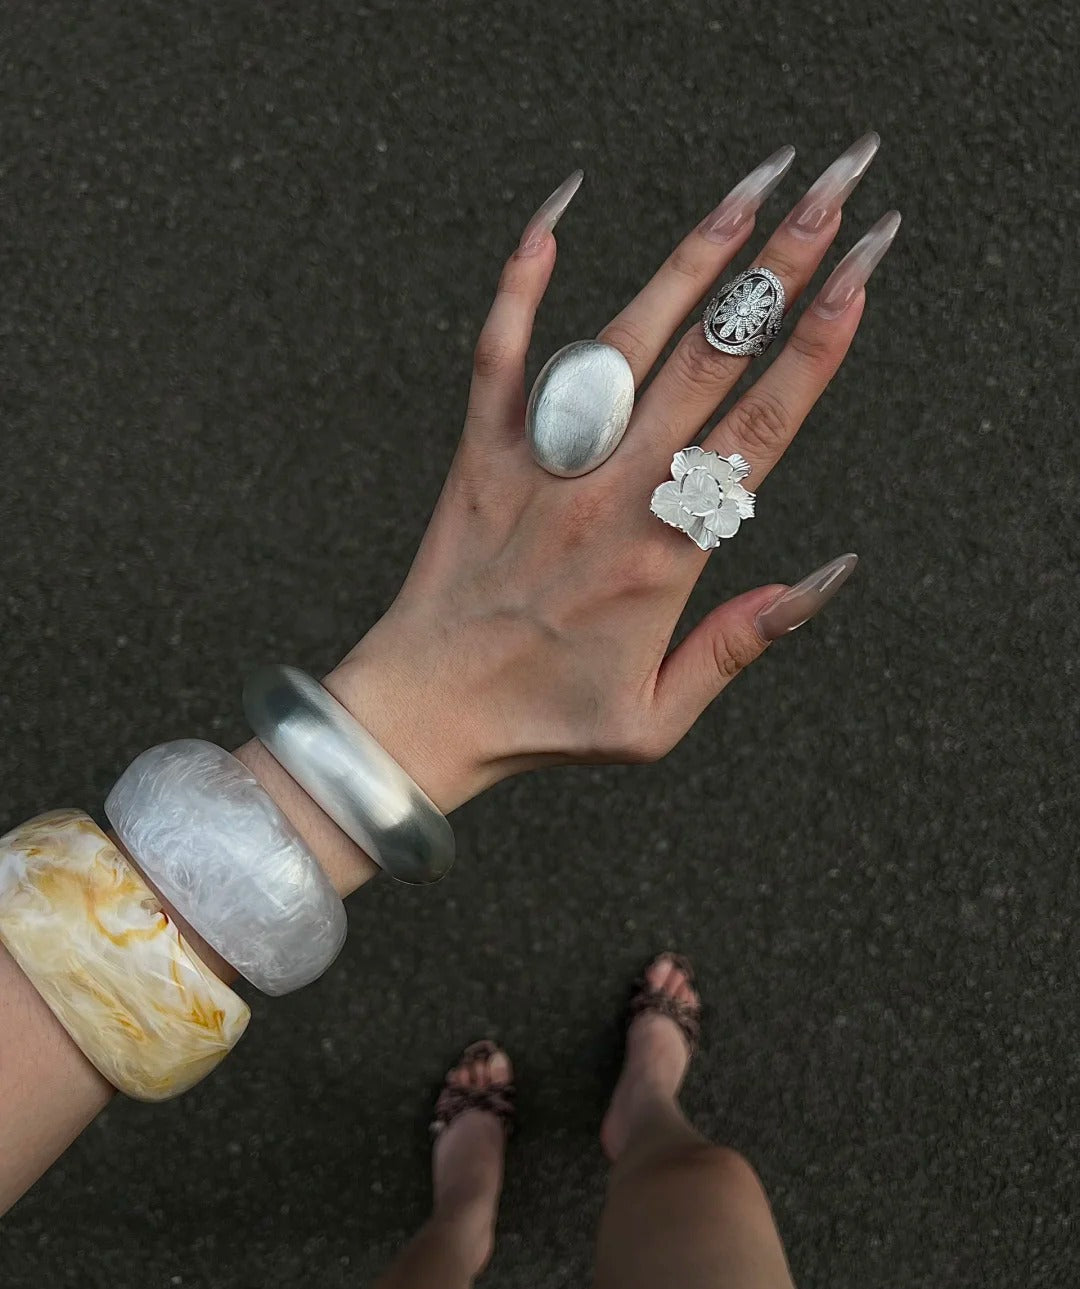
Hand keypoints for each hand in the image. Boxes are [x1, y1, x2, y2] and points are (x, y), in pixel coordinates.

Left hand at [327, 139, 897, 813]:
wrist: (423, 717)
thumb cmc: (543, 724)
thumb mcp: (657, 720)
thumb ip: (739, 644)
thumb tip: (828, 575)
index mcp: (661, 555)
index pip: (758, 432)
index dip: (817, 347)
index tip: (863, 274)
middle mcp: (607, 494)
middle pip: (709, 365)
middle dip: (781, 271)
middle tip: (835, 190)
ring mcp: (540, 465)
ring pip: (623, 341)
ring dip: (689, 260)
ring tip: (748, 188)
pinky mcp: (479, 454)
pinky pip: (498, 355)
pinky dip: (520, 285)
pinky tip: (554, 217)